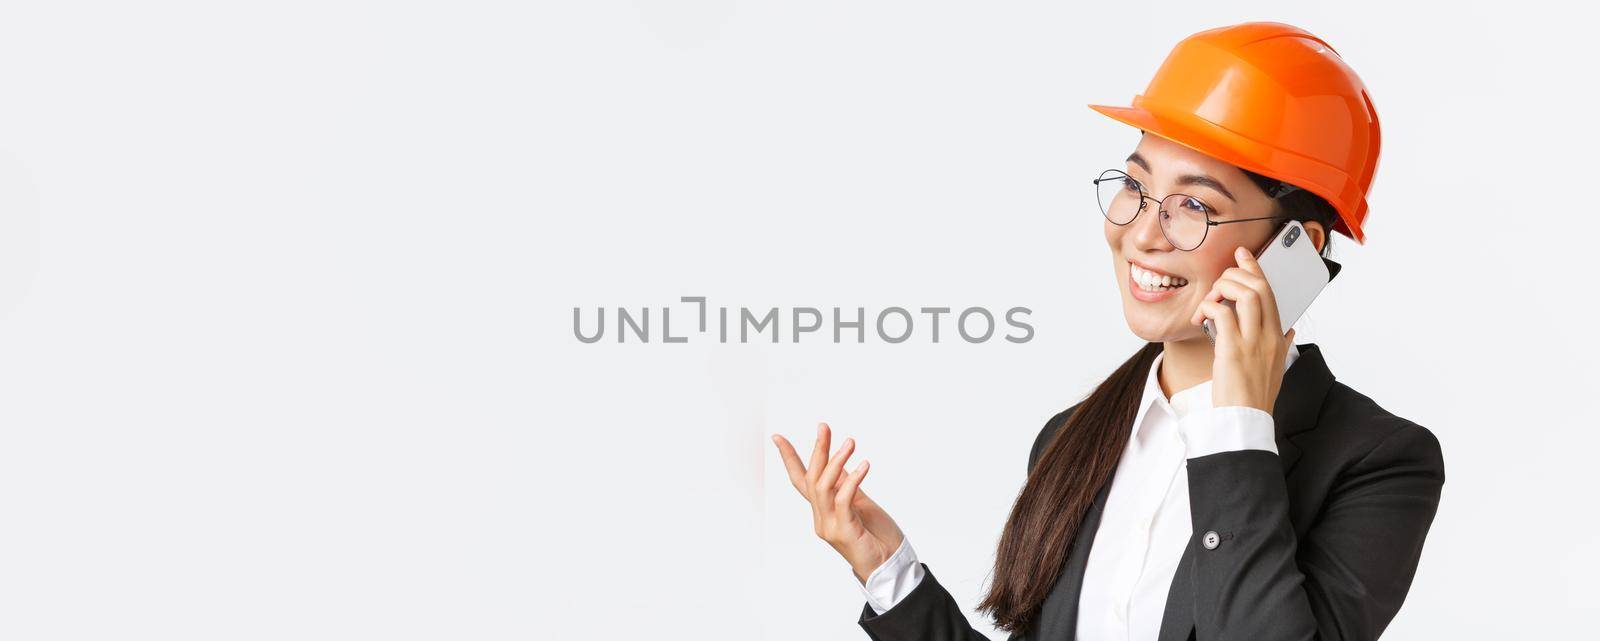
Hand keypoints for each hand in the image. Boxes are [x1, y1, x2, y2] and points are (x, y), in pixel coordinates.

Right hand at [771, 422, 905, 583]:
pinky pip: (843, 500)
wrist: (889, 566)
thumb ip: (847, 486)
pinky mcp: (844, 531)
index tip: (777, 437)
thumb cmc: (876, 536)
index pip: (801, 480)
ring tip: (850, 442)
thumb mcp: (860, 504)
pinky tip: (864, 465)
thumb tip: (841, 463)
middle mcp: (820, 518)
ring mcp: (829, 525)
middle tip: (824, 427)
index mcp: (822, 510)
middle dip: (817, 450)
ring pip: (823, 487)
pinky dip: (852, 480)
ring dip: (836, 461)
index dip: (790, 458)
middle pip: (811, 478)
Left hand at [1189, 245, 1295, 413]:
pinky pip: (1223, 313)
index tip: (1243, 255)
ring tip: (1210, 301)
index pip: (1272, 293)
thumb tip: (1290, 330)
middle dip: (1236, 274)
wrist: (1246, 421)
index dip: (1256, 269)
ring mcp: (1253, 342)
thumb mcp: (1276, 368)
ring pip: (1247, 294)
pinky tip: (1201, 317)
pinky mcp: (1234, 350)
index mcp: (1278, 338)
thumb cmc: (1255, 396)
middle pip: (1261, 287)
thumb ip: (1282, 346)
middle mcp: (1270, 336)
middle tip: (1218, 281)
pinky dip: (1210, 307)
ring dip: (1223, 288)